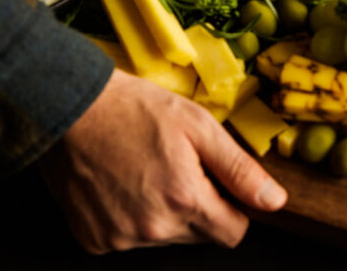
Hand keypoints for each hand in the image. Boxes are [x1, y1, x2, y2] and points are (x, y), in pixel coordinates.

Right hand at [39, 69, 286, 251]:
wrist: (71, 106)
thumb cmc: (135, 108)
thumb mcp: (197, 125)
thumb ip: (239, 168)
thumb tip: (275, 201)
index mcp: (185, 200)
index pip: (233, 233)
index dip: (233, 207)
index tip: (218, 182)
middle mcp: (153, 229)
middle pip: (199, 235)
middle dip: (198, 205)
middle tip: (178, 164)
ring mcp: (119, 238)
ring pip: (164, 237)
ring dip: (164, 212)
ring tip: (147, 168)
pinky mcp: (93, 239)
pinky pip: (128, 238)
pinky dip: (131, 216)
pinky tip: (123, 182)